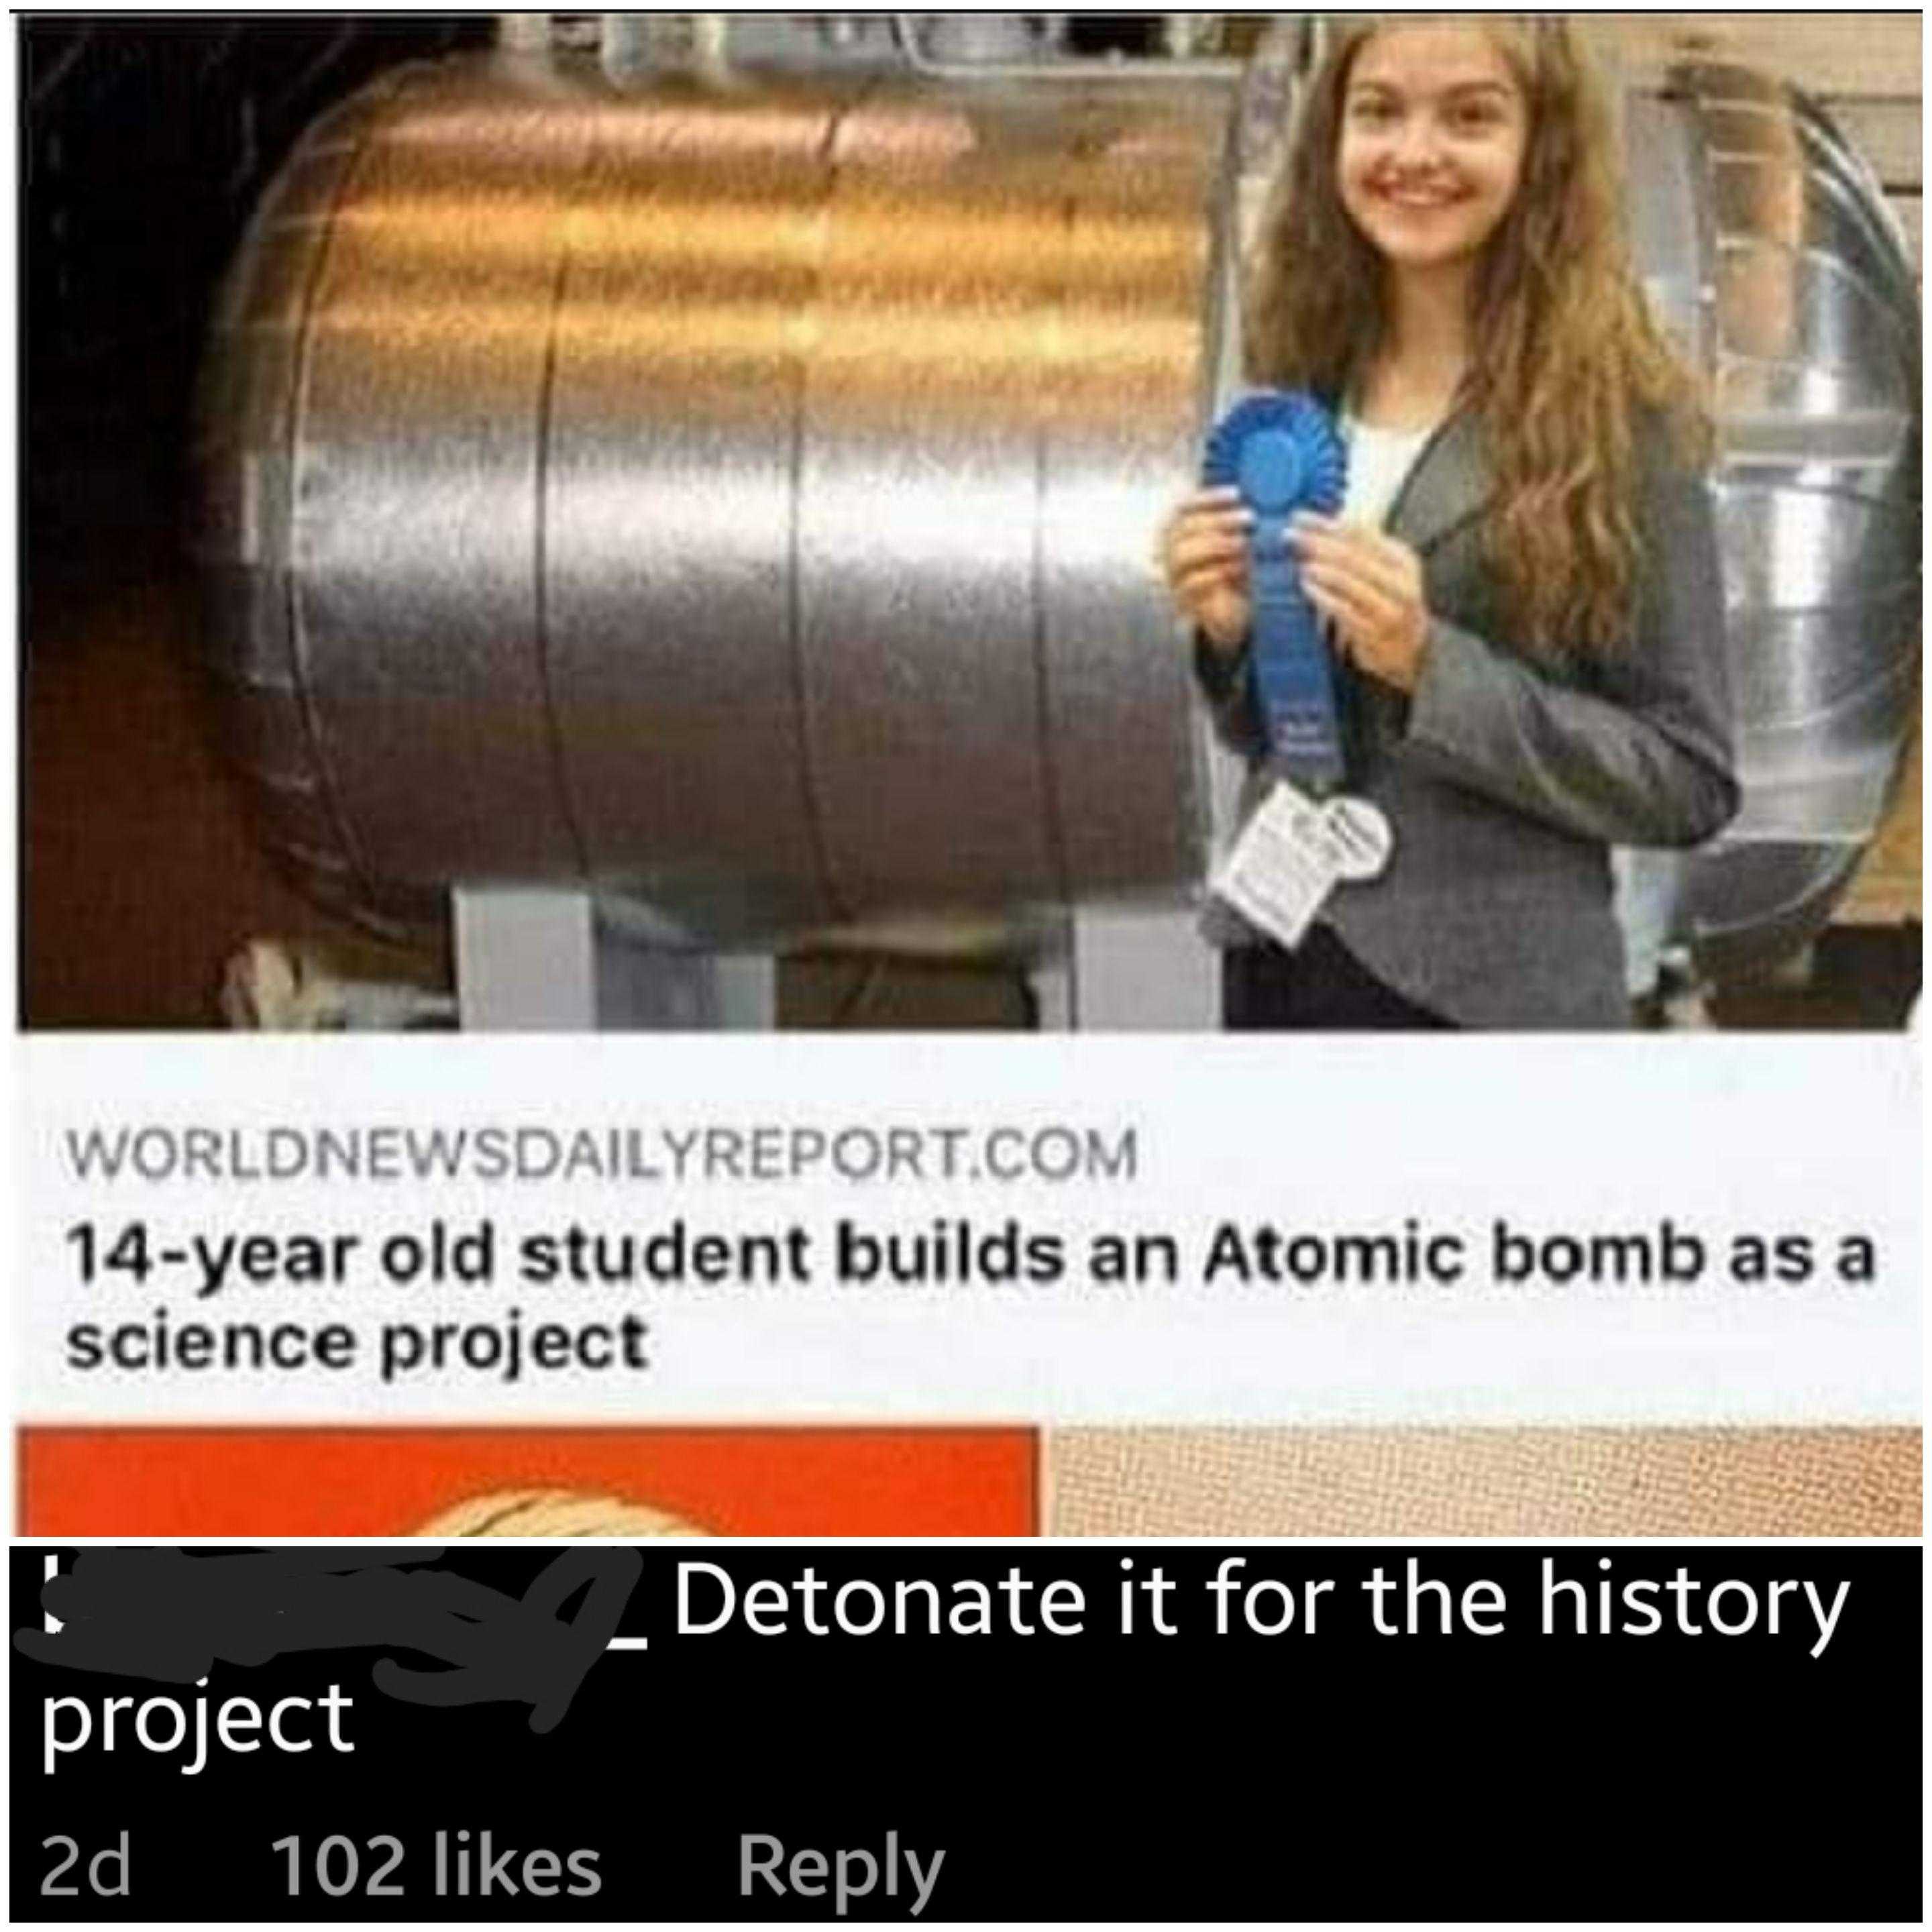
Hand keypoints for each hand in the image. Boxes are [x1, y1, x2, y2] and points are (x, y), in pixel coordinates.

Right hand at [1157, 486, 1253, 654]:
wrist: (1229, 616)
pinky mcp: (1182, 602)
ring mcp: (1171, 578)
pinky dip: (1217, 572)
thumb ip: (1230, 523)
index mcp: (1175, 535)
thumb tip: (1241, 496)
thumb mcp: (1232, 543)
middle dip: (1218, 520)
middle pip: (1184, 529)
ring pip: (1183, 555)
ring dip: (1216, 545)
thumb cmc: (1230, 572)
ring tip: (1244, 543)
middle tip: (1248, 517)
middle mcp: (1167, 554)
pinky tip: (1238, 568)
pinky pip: (1192, 583)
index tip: (1237, 494)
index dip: (1208, 498)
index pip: (1182, 508)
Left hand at [1292, 514, 1430, 692]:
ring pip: (1349, 581)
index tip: (1298, 517)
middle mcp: (1399, 580)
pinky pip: (1345, 610)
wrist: (1409, 648)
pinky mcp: (1373, 632)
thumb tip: (1319, 526)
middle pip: (1352, 554)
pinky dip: (1324, 596)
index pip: (1360, 532)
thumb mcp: (1382, 572)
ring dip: (1320, 569)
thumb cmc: (1387, 603)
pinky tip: (1307, 587)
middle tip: (1289, 535)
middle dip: (1317, 542)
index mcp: (1401, 559)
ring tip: (1299, 560)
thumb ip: (1357, 550)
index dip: (1326, 523)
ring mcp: (1388, 608)